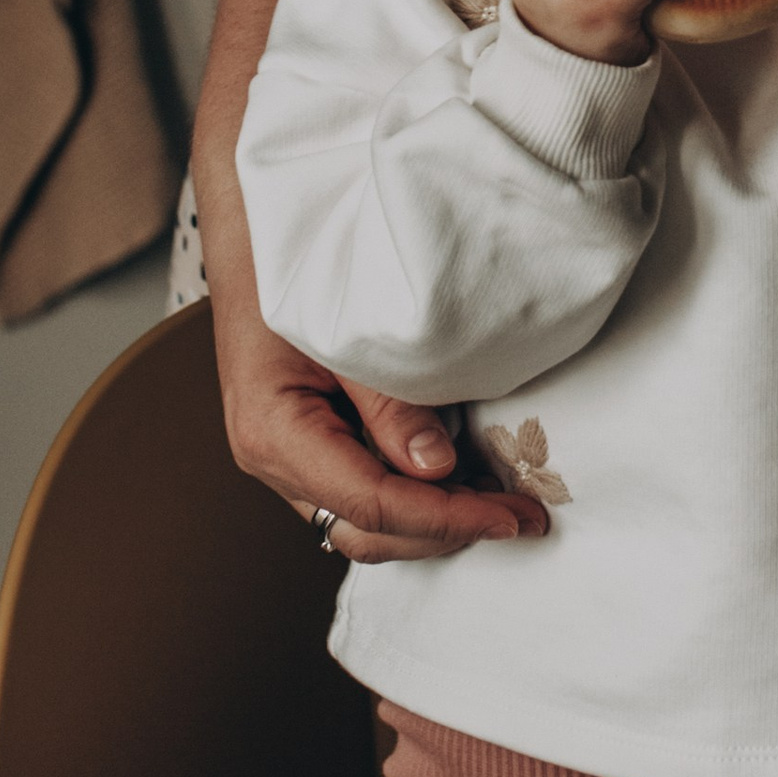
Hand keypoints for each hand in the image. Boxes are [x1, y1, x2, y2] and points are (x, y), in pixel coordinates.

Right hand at [215, 292, 549, 562]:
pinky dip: (416, 499)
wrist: (257, 246)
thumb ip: (389, 403)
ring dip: (434, 522)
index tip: (508, 517)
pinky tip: (464, 482)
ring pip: (366, 524)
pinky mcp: (311, 454)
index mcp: (274, 434)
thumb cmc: (295, 275)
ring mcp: (290, 464)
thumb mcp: (346, 330)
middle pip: (368, 530)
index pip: (371, 504)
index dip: (445, 519)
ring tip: (500, 501)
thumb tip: (438, 467)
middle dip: (447, 530)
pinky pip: (365, 496)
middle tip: (520, 514)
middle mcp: (275, 463)